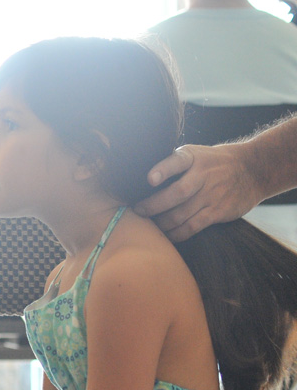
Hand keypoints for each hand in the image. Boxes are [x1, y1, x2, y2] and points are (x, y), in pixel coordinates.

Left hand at [134, 144, 259, 241]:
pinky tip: (166, 235)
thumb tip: (138, 179)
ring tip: (148, 226)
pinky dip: (176, 234)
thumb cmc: (212, 163)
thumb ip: (173, 164)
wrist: (253, 170)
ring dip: (160, 223)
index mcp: (193, 157)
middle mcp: (203, 175)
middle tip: (137, 211)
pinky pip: (192, 227)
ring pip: (180, 214)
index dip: (163, 170)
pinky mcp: (217, 211)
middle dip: (153, 206)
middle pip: (176, 193)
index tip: (149, 179)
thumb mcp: (196, 154)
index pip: (177, 161)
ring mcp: (211, 194)